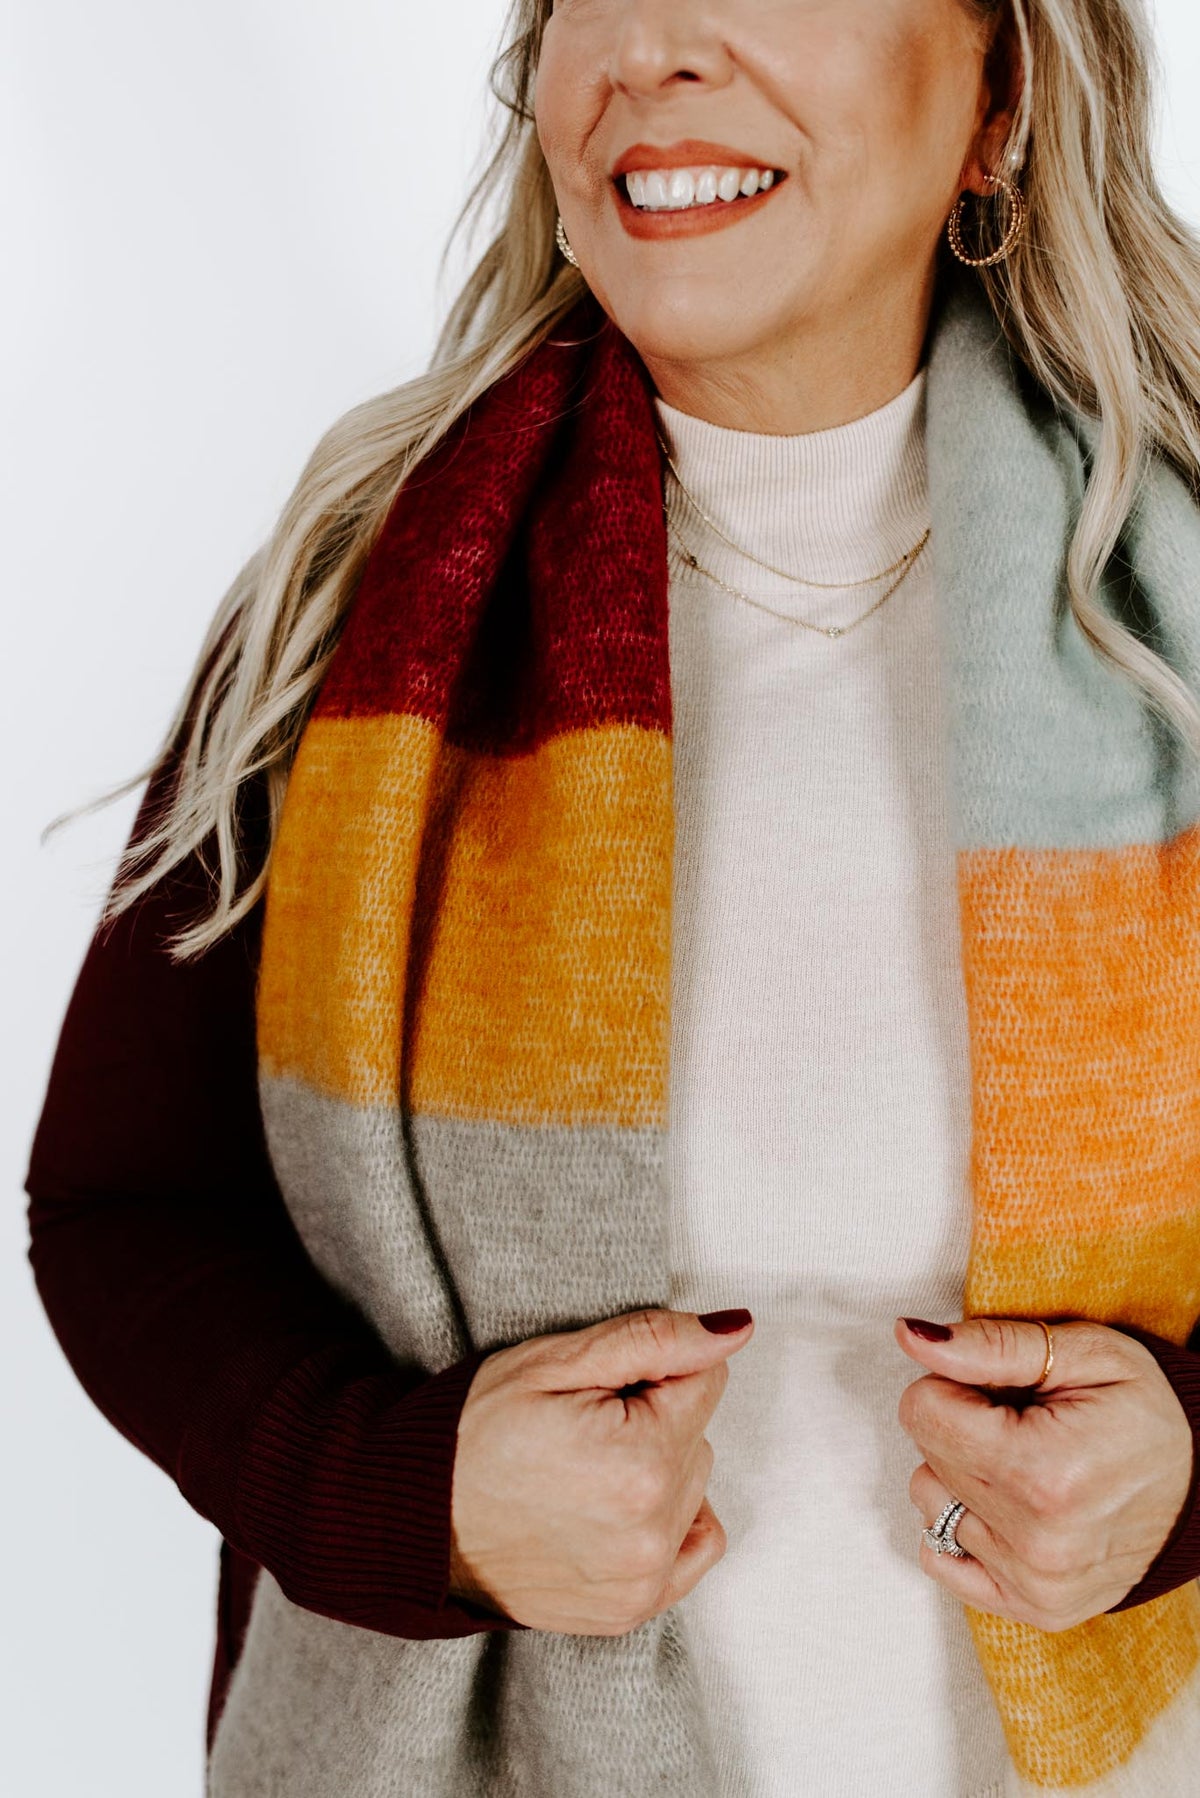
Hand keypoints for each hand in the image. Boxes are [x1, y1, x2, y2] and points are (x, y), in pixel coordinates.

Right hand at [448, 1306, 753, 1634]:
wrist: (412, 1517)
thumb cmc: (472, 1431)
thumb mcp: (555, 1361)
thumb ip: (656, 1340)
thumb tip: (736, 1330)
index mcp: (640, 1460)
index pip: (703, 1380)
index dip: (648, 1371)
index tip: (596, 1387)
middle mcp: (650, 1530)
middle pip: (698, 1434)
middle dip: (653, 1417)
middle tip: (580, 1425)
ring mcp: (642, 1579)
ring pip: (694, 1484)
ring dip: (656, 1467)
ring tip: (582, 1468)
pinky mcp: (631, 1608)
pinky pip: (695, 1545)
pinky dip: (669, 1519)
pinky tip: (614, 1504)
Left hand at [894, 1314, 1193, 1630]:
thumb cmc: (1145, 1411)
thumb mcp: (1084, 1353)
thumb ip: (991, 1345)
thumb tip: (910, 1336)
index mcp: (1043, 1472)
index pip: (922, 1412)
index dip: (954, 1386)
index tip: (998, 1390)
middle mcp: (1036, 1542)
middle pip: (926, 1457)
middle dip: (960, 1426)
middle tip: (1019, 1423)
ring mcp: (1035, 1583)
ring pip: (930, 1503)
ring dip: (961, 1475)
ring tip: (1020, 1462)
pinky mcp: (1034, 1607)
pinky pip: (942, 1559)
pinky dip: (963, 1525)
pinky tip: (1007, 1505)